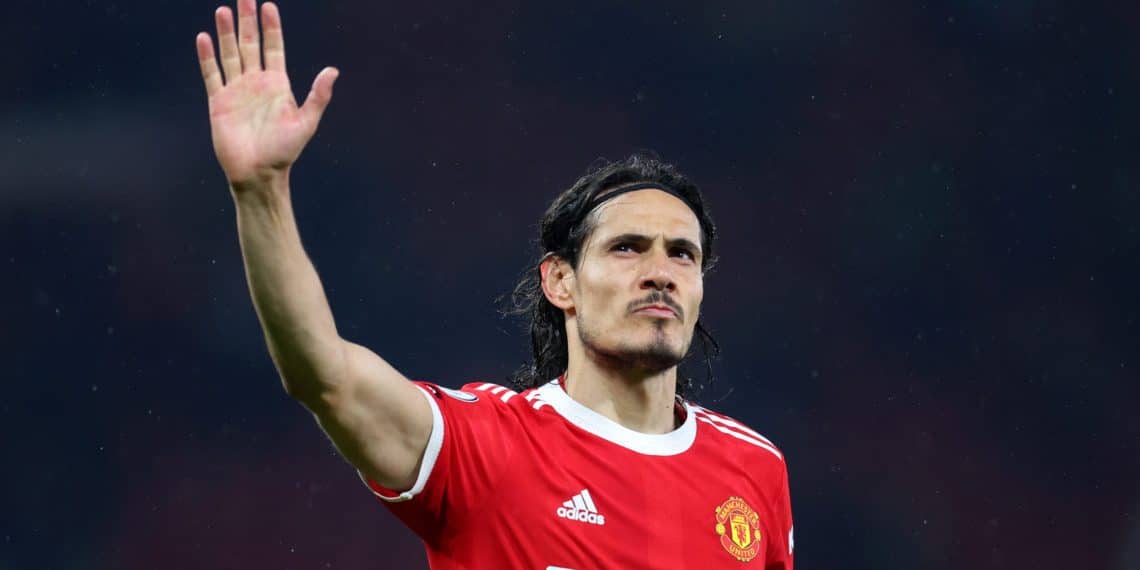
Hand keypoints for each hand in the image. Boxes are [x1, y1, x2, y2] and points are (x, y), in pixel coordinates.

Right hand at [196, 0, 337, 189]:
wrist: (259, 174)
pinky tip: (205, 37)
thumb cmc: (285, 152)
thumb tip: (333, 70)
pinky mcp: (219, 102)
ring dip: (227, 33)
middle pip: (250, 44)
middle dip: (248, 21)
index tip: (268, 4)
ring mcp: (236, 91)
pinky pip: (212, 74)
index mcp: (278, 85)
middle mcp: (256, 83)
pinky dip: (208, 57)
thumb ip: (318, 96)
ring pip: (230, 54)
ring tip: (224, 10)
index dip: (271, 27)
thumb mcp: (306, 123)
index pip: (274, 48)